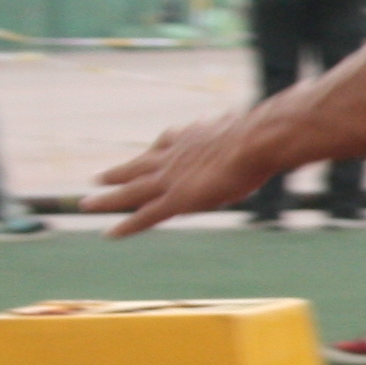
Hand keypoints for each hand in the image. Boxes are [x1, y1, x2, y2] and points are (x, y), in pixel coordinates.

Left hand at [86, 114, 269, 238]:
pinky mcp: (175, 200)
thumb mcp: (255, 132)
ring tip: (86, 204)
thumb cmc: (264, 136)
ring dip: (106, 198)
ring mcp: (170, 178)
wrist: (255, 142)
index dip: (157, 148)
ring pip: (129, 191)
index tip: (150, 150)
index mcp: (193, 136)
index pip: (167, 142)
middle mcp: (174, 156)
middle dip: (118, 172)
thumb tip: (279, 130)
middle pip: (138, 165)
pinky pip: (143, 216)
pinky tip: (108, 234)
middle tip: (97, 176)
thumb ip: (254, 135)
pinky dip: (125, 225)